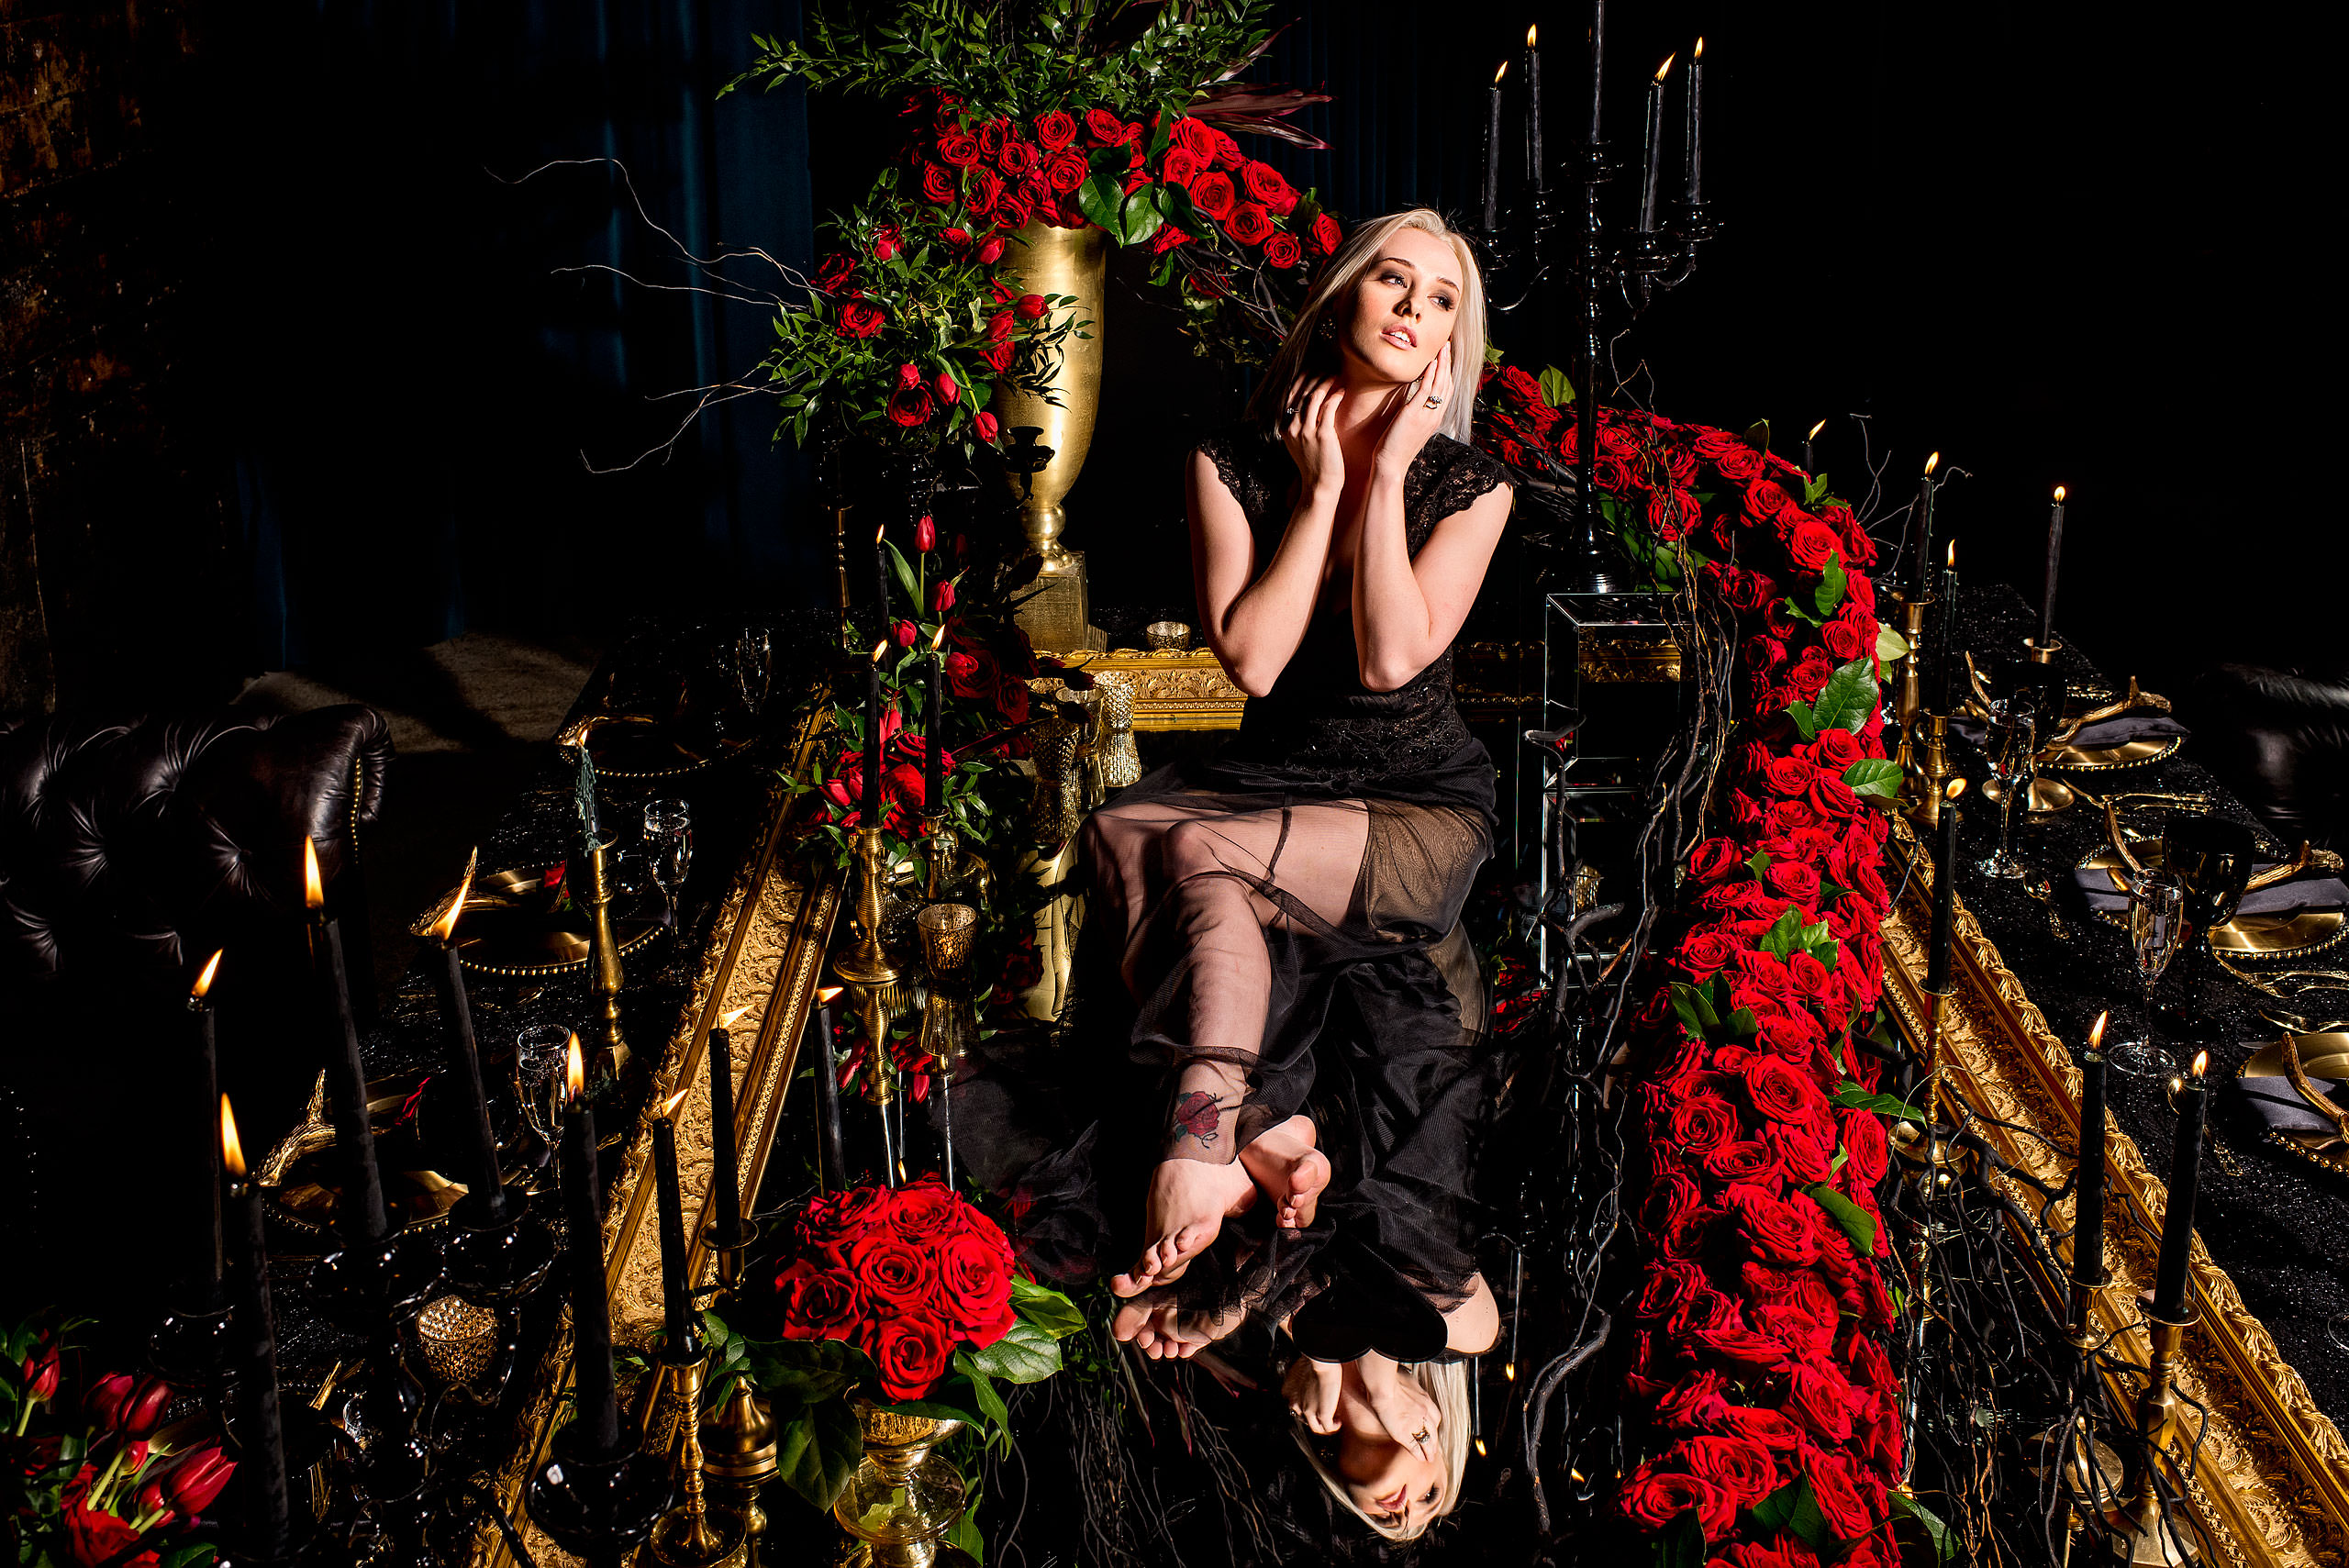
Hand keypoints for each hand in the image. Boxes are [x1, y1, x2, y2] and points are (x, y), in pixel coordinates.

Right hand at [1279, 375, 1344, 500]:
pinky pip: (1328, 407)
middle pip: (1301, 392)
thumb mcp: (1302, 444)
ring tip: (1335, 374)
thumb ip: (1303, 425)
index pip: (1291, 395)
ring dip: (1325, 381)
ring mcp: (1306, 431)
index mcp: (1286, 428)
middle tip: (1326, 367)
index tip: (1312, 369)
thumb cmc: (1315, 465)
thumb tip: (1311, 405)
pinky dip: (1336, 395)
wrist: (1320, 486)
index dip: (1301, 379)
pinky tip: (1342, 390)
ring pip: (1314, 396)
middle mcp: (1293, 427)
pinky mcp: (1323, 435)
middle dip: (1314, 376)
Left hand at [1284, 1357, 1342, 1435]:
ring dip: (1325, 1425)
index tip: (1316, 1405)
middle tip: (1326, 1413)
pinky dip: (1334, 1426)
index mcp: (1289, 1394)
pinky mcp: (1322, 1414)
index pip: (1296, 1407)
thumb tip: (1310, 1380)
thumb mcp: (1302, 1370)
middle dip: (1315, 1417)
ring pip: (1316, 1427)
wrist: (1322, 1363)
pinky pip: (1328, 1427)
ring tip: (1333, 1421)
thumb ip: (1303, 1379)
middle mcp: (1296, 1405)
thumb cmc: (1314, 1361)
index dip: (1308, 1407)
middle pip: (1305, 1419)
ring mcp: (1308, 1411)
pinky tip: (1338, 1422)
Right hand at [1354, 1358, 1438, 1462]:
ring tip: (1429, 1458)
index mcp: (1425, 1399)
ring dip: (1429, 1451)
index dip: (1434, 1426)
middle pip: (1433, 1431)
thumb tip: (1406, 1378)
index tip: (1432, 1430)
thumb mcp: (1406, 1377)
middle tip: (1434, 1449)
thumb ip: (1409, 1383)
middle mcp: (1424, 1413)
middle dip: (1434, 1441)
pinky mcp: (1403, 1433)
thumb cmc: (1391, 1377)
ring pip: (1427, 1441)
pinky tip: (1420, 1459)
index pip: (1435, 1417)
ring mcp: (1415, 1424)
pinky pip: (1414, 1447)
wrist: (1383, 1384)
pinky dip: (1418, 1454)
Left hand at [1372, 341, 1452, 473]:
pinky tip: (1431, 363)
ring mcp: (1427, 416)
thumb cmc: (1396, 449)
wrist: (1391, 465)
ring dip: (1442, 364)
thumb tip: (1412, 402)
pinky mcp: (1414, 414)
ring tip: (1443, 347)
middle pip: (1447, 385)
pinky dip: (1430, 375)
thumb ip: (1415, 414)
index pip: (1446, 392)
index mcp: (1435, 420)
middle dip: (1448, 364)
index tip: (1446, 358)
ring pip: (1440, 385)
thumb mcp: (1410, 429)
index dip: (1447, 373)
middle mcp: (1435, 417)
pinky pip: (1426, 391)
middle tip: (1447, 346)